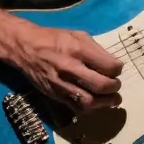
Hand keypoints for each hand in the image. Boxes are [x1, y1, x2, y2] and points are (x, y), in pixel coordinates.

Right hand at [0, 20, 124, 112]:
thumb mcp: (77, 35)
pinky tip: (95, 102)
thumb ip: (96, 50)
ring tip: (111, 99)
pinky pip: (76, 108)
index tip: (117, 69)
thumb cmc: (53, 39)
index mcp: (78, 50)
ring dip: (105, 103)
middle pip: (101, 86)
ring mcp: (62, 84)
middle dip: (114, 87)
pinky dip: (90, 108)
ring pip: (90, 102)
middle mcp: (70, 68)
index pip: (108, 66)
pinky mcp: (55, 95)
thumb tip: (113, 64)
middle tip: (116, 85)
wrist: (25, 48)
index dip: (118, 69)